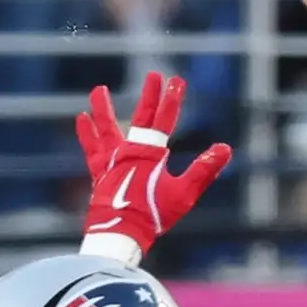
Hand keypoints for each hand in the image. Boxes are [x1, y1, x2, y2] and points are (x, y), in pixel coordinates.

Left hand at [77, 71, 231, 260]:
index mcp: (151, 154)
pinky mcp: (100, 171)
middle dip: (150, 96)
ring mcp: (112, 159)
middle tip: (154, 75)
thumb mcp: (184, 194)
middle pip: (141, 117)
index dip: (171, 100)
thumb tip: (225, 148)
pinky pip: (91, 147)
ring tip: (97, 90)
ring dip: (103, 108)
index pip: (164, 120)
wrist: (120, 231)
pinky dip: (87, 133)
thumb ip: (204, 170)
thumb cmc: (153, 215)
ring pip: (107, 127)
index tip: (176, 81)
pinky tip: (82, 118)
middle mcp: (130, 151)